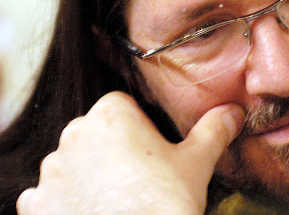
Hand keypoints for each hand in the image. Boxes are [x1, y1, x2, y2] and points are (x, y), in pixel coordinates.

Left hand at [16, 91, 243, 213]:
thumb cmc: (164, 204)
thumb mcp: (197, 163)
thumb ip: (213, 130)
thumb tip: (232, 112)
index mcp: (111, 115)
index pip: (124, 105)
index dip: (142, 126)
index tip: (154, 149)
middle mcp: (74, 136)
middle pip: (97, 132)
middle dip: (114, 148)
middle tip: (141, 176)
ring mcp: (51, 173)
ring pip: (74, 163)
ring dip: (89, 174)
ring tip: (119, 200)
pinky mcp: (36, 206)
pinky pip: (49, 195)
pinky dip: (67, 202)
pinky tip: (94, 213)